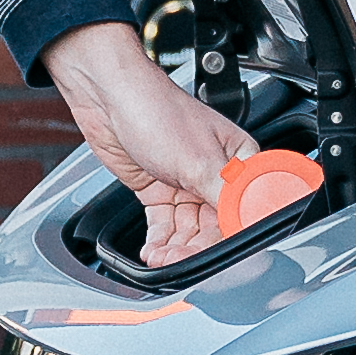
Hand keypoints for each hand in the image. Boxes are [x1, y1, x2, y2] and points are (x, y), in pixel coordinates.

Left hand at [47, 23, 256, 263]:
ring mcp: (187, 182)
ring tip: (161, 257)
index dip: (231, 236)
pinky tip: (154, 250)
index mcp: (237, 160)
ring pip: (189, 229)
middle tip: (177, 258)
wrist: (108, 96)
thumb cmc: (155, 110)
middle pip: (216, 226)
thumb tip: (247, 223)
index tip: (216, 256)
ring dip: (175, 248)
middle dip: (196, 247)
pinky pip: (165, 225)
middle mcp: (215, 173)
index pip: (244, 210)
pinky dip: (159, 240)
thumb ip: (226, 197)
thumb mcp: (198, 160)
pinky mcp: (160, 188)